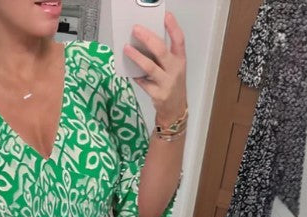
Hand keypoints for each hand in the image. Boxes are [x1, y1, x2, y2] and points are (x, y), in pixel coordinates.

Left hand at [126, 11, 187, 125]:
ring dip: (137, 57)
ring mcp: (166, 83)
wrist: (175, 110)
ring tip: (126, 48)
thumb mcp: (173, 68)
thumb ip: (163, 56)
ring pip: (150, 67)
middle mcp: (175, 70)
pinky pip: (143, 82)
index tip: (166, 16)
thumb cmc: (172, 85)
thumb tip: (144, 41)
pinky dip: (136, 76)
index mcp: (180, 60)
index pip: (179, 40)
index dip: (173, 27)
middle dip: (148, 38)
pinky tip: (130, 71)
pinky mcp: (158, 94)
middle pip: (161, 51)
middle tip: (136, 30)